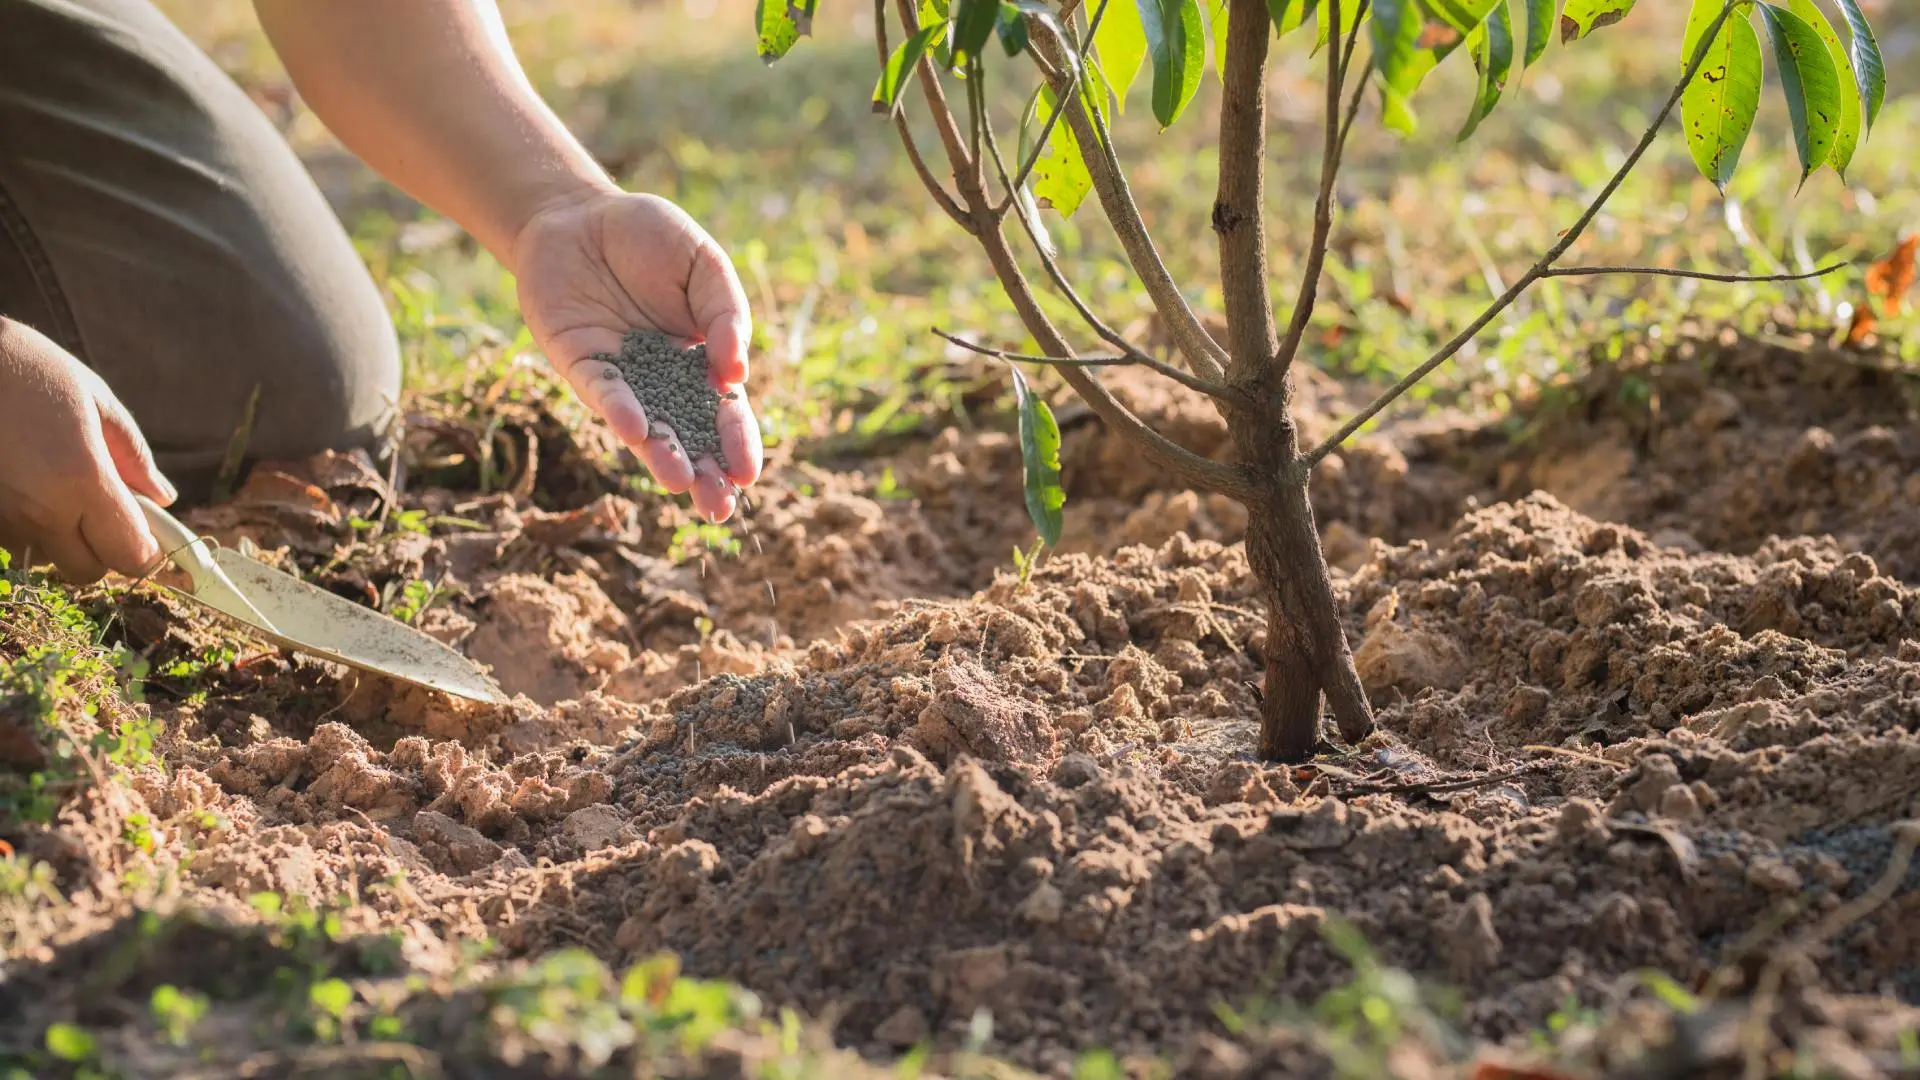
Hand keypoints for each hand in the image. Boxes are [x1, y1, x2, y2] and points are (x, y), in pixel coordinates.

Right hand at [0, 319, 176, 582]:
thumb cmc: (29, 368)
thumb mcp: (95, 400)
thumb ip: (133, 457)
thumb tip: (164, 497)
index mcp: (82, 479)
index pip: (130, 554)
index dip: (148, 552)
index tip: (153, 534)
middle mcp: (40, 510)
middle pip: (88, 572)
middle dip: (105, 551)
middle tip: (107, 511)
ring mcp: (1, 517)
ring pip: (47, 560)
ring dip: (63, 541)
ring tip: (59, 491)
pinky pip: (12, 543)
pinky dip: (28, 529)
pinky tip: (27, 488)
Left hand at [512, 190, 760, 521]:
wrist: (580, 215)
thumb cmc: (651, 238)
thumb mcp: (705, 265)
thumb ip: (726, 313)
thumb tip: (735, 371)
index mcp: (702, 363)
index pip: (726, 414)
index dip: (738, 443)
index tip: (748, 473)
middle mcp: (663, 381)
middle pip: (690, 437)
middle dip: (705, 474)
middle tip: (718, 508)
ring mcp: (623, 378)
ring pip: (646, 428)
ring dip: (663, 457)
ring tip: (679, 483)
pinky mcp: (582, 365)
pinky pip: (604, 393)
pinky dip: (620, 410)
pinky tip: (635, 429)